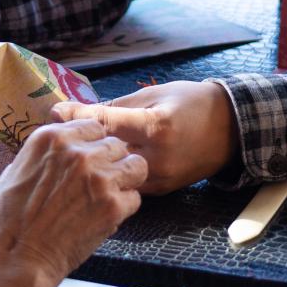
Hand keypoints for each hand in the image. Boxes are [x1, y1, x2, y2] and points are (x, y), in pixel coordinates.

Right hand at [0, 118, 146, 286]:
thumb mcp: (13, 173)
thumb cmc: (5, 223)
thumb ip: (40, 156)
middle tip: (97, 185)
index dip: (93, 145)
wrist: (13, 262)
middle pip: (117, 145)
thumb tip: (54, 153)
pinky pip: (135, 198)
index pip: (93, 126)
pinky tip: (102, 219)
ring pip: (135, 167)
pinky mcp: (112, 206)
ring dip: (125, 181)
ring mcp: (98, 178)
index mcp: (51, 138)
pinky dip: (123, 210)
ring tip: (108, 198)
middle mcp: (78, 152)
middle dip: (111, 163)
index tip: (87, 161)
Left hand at [49, 80, 239, 194]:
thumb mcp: (153, 95)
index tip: (54, 111)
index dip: (77, 116)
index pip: (106, 122)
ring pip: (113, 172)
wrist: (231, 130)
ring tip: (73, 150)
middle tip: (56, 132)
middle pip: (104, 152)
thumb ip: (115, 107)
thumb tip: (74, 111)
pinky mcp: (162, 191)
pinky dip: (111, 173)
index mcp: (156, 126)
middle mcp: (157, 157)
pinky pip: (126, 183)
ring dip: (94, 161)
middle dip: (80, 142)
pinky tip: (97, 164)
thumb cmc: (191, 103)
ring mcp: (160, 178)